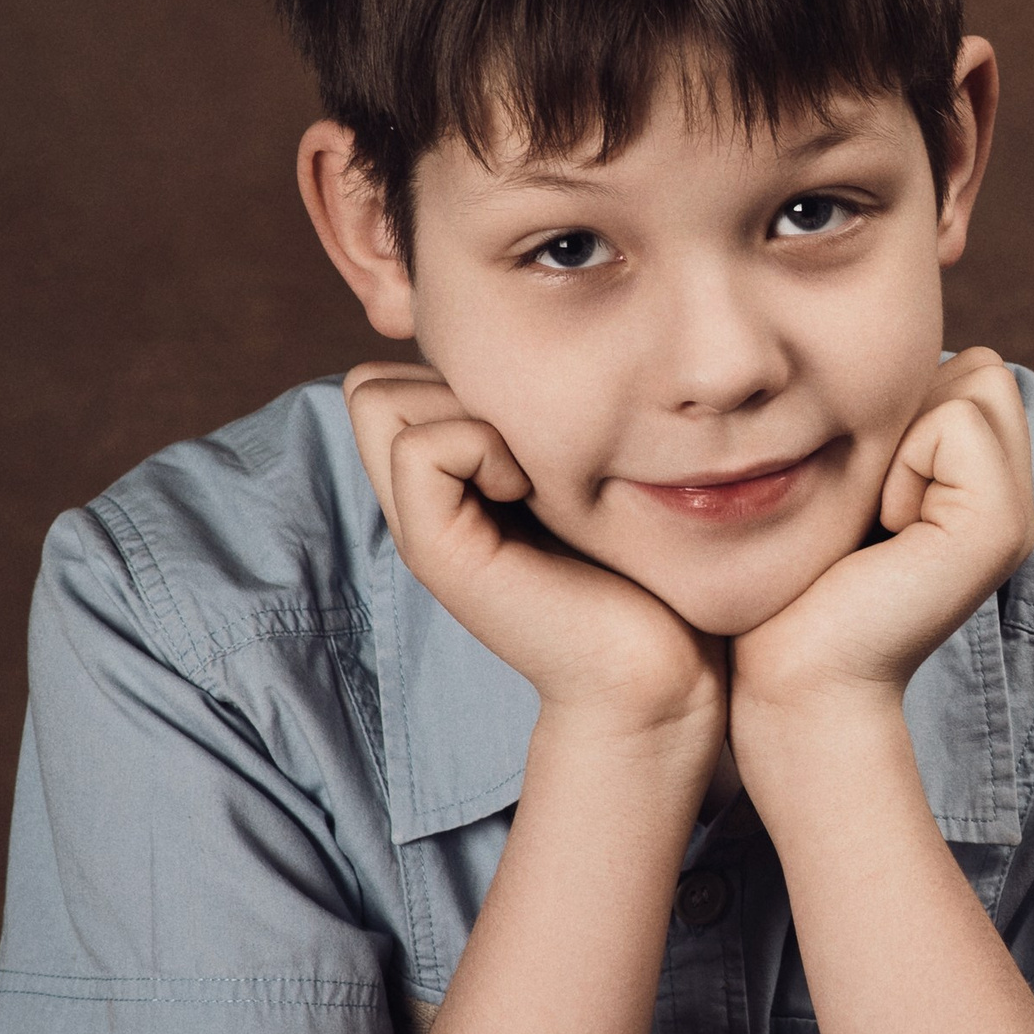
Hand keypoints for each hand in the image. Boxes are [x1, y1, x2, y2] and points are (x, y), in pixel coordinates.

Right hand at [344, 363, 725, 742]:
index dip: (457, 375)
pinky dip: (479, 444)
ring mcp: (422, 529)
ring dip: (464, 408)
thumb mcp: (592, 481)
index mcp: (451, 486)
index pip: (390, 379)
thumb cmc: (649, 578)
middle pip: (372, 383)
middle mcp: (422, 506)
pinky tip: (532, 489)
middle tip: (528, 439)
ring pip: (378, 398)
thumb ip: (547, 431)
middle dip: (450, 383)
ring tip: (530, 466)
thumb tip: (540, 358)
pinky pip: (421, 446)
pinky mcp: (439, 554)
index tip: (537, 422)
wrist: (661, 675)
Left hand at [730, 350, 1033, 747]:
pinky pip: (955, 422)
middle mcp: (1013, 498)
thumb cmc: (794, 584)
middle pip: (980, 367)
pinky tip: (886, 529)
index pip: (971, 368)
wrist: (794, 679)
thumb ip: (887, 423)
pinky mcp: (999, 527)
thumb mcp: (845, 480)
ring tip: (879, 515)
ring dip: (906, 436)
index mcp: (980, 487)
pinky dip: (905, 464)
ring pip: (975, 381)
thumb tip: (890, 356)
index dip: (903, 407)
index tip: (865, 491)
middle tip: (874, 502)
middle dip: (911, 413)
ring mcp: (1015, 514)